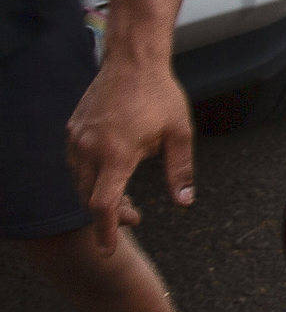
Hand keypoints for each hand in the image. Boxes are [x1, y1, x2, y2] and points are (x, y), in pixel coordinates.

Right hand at [65, 53, 195, 255]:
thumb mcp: (179, 134)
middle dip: (109, 215)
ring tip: (124, 198)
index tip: (108, 250)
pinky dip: (89, 176)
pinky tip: (108, 173)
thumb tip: (184, 202)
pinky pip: (75, 162)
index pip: (103, 204)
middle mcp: (90, 149)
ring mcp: (78, 138)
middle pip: (90, 197)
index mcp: (116, 154)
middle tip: (134, 217)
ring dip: (97, 195)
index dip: (105, 231)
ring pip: (80, 181)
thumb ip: (180, 171)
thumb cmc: (161, 96)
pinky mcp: (73, 129)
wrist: (133, 61)